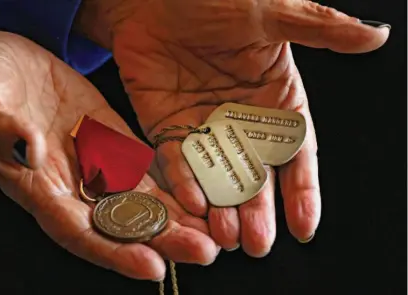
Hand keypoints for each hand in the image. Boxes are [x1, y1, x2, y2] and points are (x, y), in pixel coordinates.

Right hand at [0, 23, 218, 280]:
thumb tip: (28, 148)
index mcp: (38, 187)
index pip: (79, 230)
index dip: (114, 251)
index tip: (152, 265)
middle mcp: (73, 184)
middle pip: (121, 223)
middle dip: (163, 240)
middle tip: (204, 251)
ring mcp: (96, 162)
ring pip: (141, 199)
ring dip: (177, 217)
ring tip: (214, 231)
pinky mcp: (112, 139)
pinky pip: (145, 166)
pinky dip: (172, 182)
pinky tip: (200, 193)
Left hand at [79, 0, 389, 255]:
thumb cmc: (211, 0)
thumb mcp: (269, 13)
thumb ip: (319, 30)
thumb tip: (374, 36)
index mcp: (274, 98)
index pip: (295, 152)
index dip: (302, 189)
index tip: (303, 225)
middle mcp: (241, 120)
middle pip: (256, 175)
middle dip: (259, 210)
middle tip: (258, 242)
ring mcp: (204, 128)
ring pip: (218, 177)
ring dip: (223, 208)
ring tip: (227, 237)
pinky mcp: (170, 129)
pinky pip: (178, 162)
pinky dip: (186, 184)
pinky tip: (194, 205)